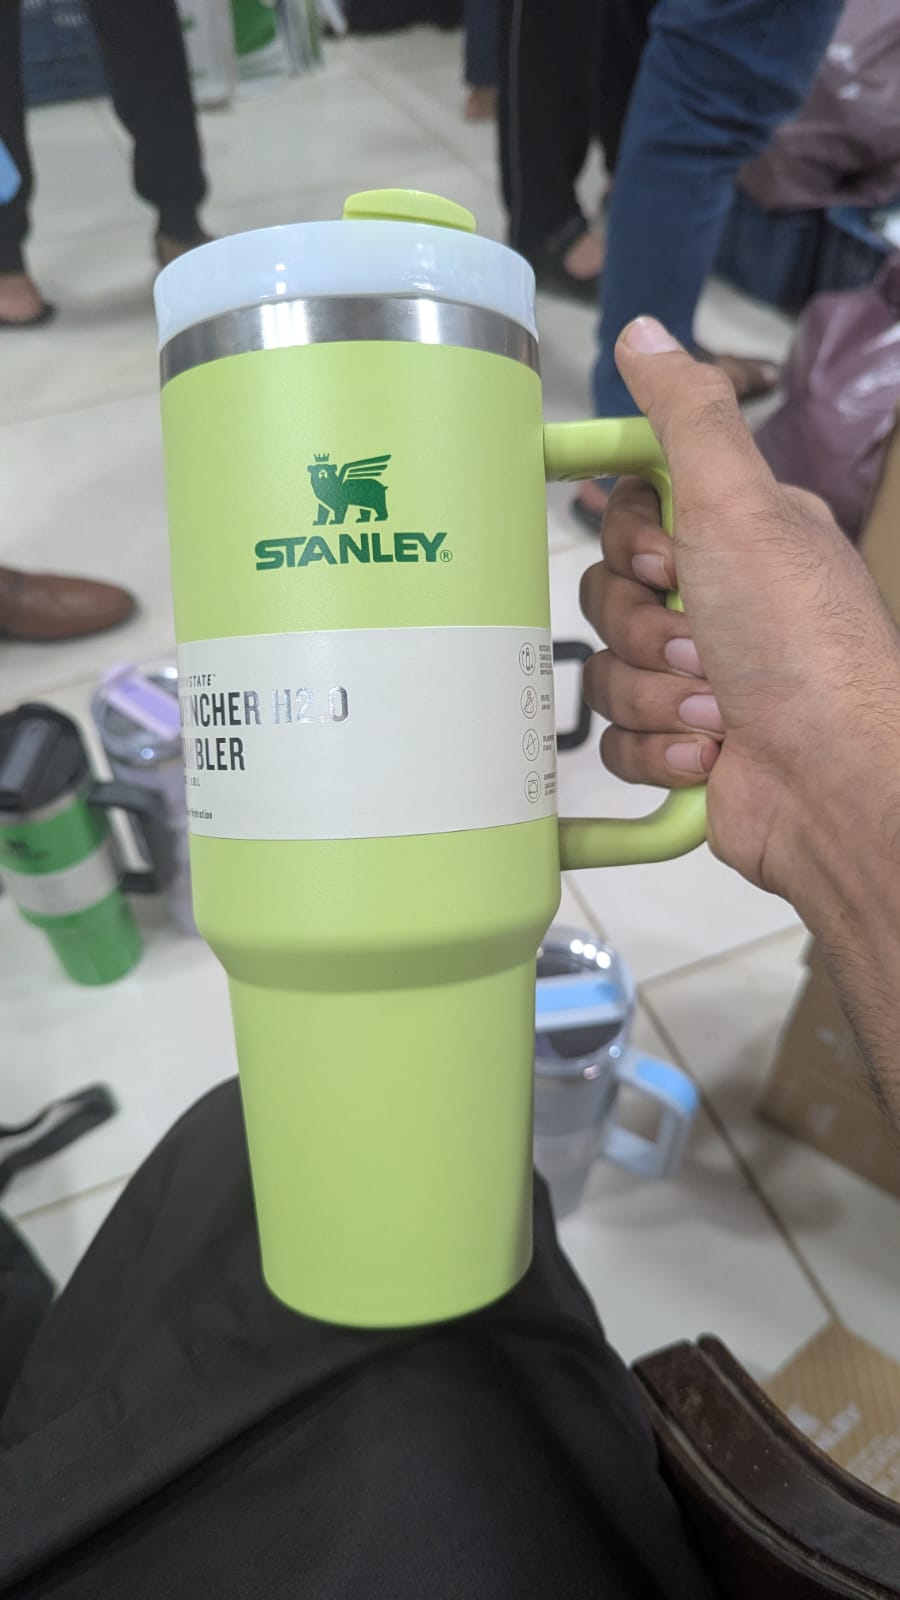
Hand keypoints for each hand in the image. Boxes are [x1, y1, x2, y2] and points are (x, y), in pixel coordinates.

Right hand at [579, 317, 899, 923]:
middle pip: (608, 594)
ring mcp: (700, 680)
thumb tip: (644, 334)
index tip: (662, 554)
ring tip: (718, 710)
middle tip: (702, 642)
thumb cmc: (805, 645)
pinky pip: (617, 739)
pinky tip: (707, 755)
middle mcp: (720, 604)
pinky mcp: (683, 746)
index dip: (630, 539)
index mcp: (739, 538)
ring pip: (606, 670)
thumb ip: (686, 416)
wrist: (835, 781)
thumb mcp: (743, 505)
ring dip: (656, 695)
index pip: (632, 512)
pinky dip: (656, 749)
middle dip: (645, 628)